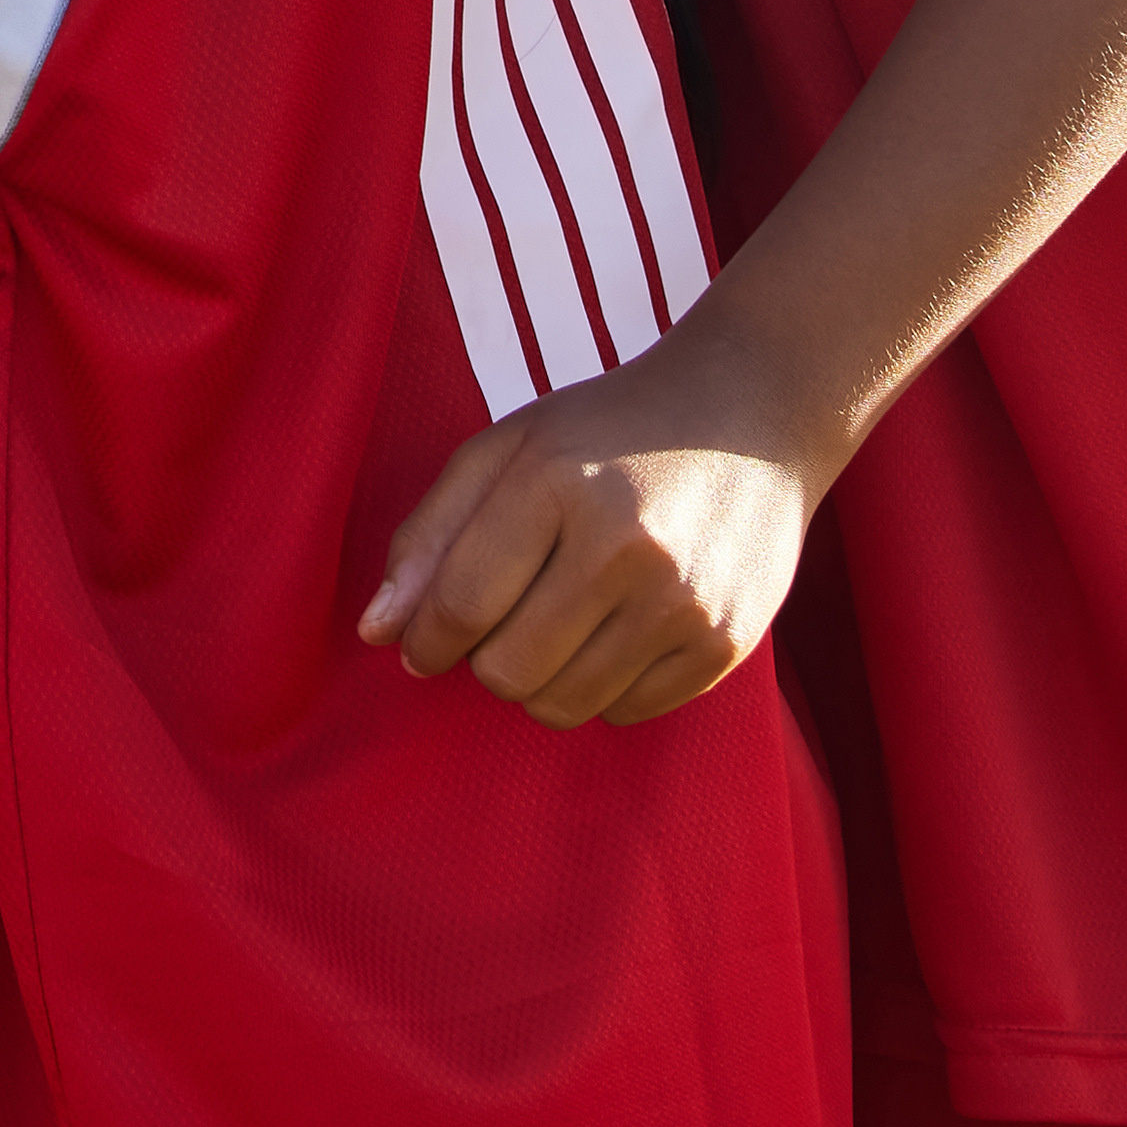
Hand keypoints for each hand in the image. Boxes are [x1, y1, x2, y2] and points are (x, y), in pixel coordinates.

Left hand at [358, 362, 821, 728]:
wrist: (750, 413)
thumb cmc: (608, 432)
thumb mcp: (508, 449)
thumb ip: (430, 535)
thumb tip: (376, 633)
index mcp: (556, 483)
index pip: (462, 603)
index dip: (425, 638)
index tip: (422, 643)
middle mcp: (626, 546)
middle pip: (509, 669)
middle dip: (485, 658)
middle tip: (505, 620)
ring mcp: (684, 600)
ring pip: (564, 705)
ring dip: (540, 680)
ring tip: (557, 624)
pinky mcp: (726, 642)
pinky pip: (627, 713)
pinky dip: (603, 689)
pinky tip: (614, 631)